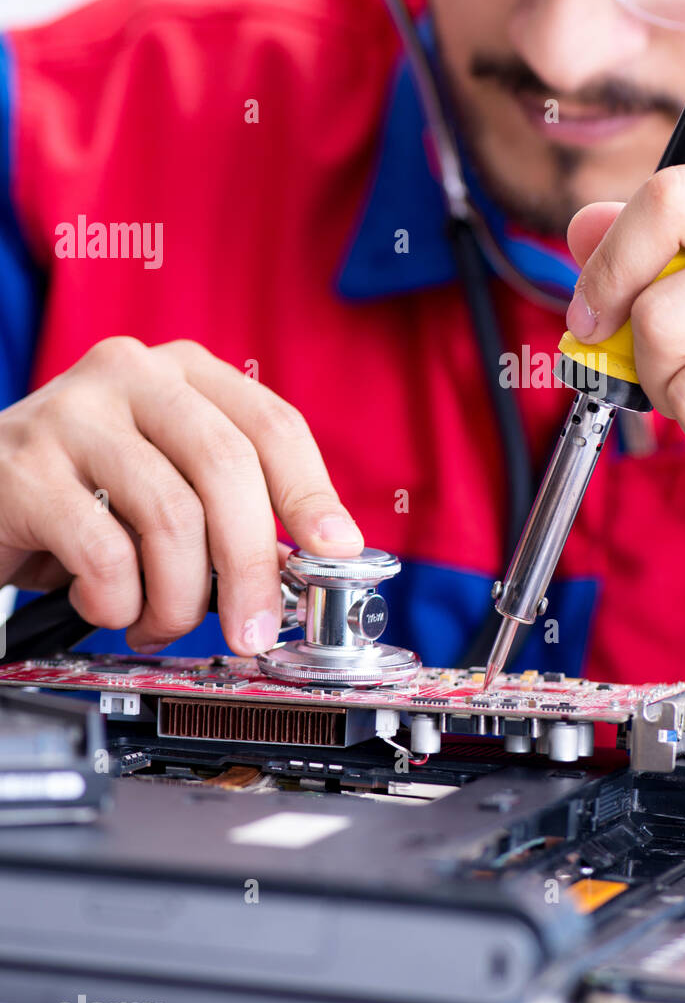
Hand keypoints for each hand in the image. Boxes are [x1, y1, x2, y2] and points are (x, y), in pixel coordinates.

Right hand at [0, 337, 362, 654]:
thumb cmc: (79, 495)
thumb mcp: (165, 489)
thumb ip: (230, 513)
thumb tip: (302, 567)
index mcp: (185, 372)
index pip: (273, 426)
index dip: (311, 495)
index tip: (336, 553)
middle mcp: (134, 374)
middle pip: (229, 468)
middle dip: (250, 565)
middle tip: (253, 630)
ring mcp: (75, 412)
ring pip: (171, 516)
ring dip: (178, 597)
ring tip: (157, 622)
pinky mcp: (24, 465)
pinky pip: (104, 552)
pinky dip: (116, 601)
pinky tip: (102, 604)